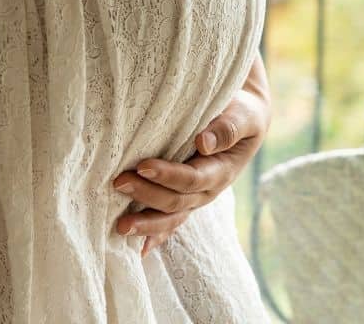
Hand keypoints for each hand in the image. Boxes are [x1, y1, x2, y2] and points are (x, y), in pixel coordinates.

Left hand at [112, 56, 271, 256]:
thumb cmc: (241, 114)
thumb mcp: (244, 115)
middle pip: (176, 201)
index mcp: (222, 171)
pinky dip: (155, 236)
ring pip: (171, 218)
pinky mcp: (185, 198)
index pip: (192, 178)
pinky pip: (170, 222)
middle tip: (118, 183)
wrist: (244, 121)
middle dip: (146, 195)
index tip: (142, 165)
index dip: (168, 175)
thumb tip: (204, 143)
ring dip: (145, 223)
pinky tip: (137, 249)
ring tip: (120, 226)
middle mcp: (208, 191)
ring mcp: (196, 199)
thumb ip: (228, 128)